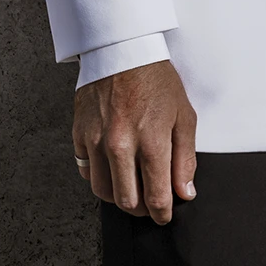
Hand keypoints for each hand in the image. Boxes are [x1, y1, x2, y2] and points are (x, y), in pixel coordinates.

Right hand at [73, 60, 196, 224]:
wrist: (124, 50)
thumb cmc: (157, 80)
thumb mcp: (183, 115)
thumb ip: (185, 158)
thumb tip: (184, 192)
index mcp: (151, 141)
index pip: (156, 196)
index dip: (162, 213)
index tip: (164, 215)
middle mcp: (120, 145)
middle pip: (126, 201)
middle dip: (141, 210)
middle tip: (149, 204)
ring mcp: (96, 140)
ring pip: (102, 191)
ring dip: (118, 196)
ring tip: (131, 188)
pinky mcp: (80, 134)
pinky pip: (86, 170)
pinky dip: (99, 175)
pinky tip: (112, 167)